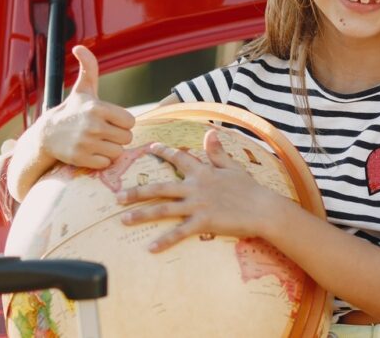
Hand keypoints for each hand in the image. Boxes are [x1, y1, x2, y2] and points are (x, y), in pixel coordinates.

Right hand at [40, 45, 135, 168]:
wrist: (47, 135)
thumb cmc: (71, 111)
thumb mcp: (82, 89)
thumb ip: (89, 67)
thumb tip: (79, 47)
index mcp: (98, 107)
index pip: (130, 121)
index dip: (123, 122)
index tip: (111, 121)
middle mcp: (93, 125)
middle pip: (127, 138)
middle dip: (118, 137)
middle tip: (104, 133)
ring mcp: (86, 143)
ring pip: (118, 152)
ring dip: (111, 149)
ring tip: (98, 142)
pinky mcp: (81, 159)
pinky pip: (106, 163)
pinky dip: (101, 160)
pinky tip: (91, 152)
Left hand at [117, 130, 283, 252]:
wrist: (263, 209)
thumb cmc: (250, 189)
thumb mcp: (233, 167)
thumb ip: (217, 152)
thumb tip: (209, 133)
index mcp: (203, 172)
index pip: (179, 159)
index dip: (164, 152)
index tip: (150, 147)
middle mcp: (195, 187)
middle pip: (160, 187)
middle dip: (137, 192)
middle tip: (117, 196)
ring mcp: (198, 205)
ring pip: (163, 209)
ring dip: (142, 214)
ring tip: (123, 219)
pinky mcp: (203, 222)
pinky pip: (179, 232)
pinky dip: (164, 241)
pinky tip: (150, 248)